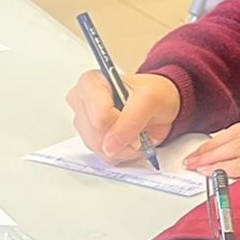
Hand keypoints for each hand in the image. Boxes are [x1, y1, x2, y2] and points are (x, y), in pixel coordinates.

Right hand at [66, 69, 180, 162]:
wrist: (158, 104)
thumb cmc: (153, 93)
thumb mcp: (149, 99)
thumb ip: (130, 121)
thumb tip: (110, 146)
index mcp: (90, 83)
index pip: (98, 116)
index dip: (121, 124)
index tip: (136, 117)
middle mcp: (81, 102)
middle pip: (96, 135)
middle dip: (123, 139)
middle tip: (140, 129)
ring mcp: (84, 123)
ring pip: (100, 148)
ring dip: (125, 147)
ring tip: (137, 133)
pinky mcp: (91, 140)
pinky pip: (105, 157)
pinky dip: (124, 153)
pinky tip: (130, 140)